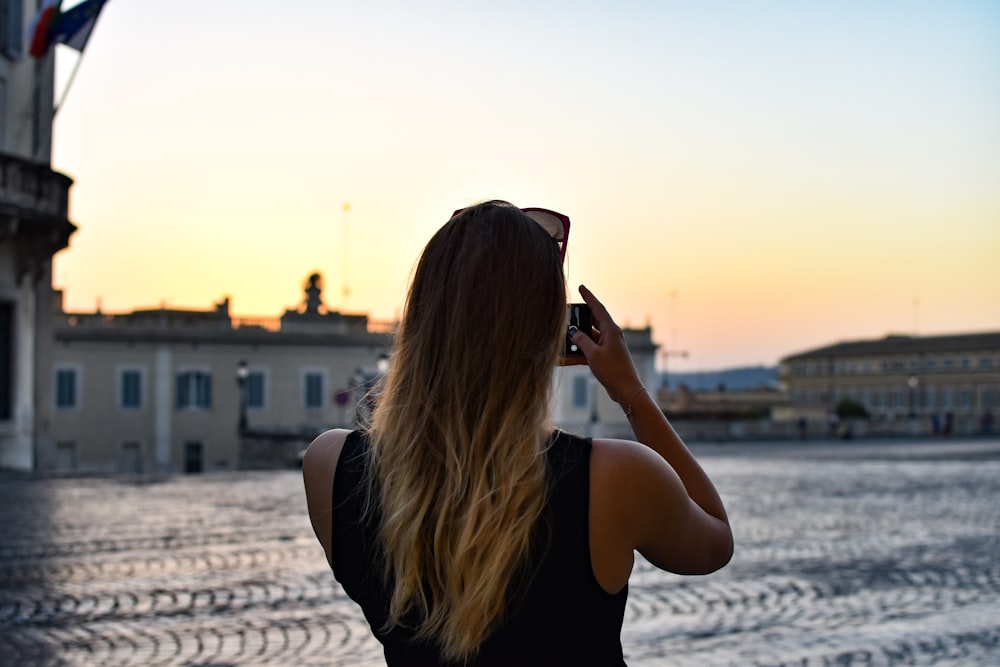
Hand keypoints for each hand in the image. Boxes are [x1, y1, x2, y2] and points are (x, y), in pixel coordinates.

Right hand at [567, 285, 643, 404]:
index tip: (581, 287)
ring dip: (574, 340)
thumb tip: (573, 331)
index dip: (588, 297)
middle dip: (578, 318)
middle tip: (566, 313)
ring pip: (587, 338)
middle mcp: (610, 335)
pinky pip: (587, 351)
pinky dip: (577, 354)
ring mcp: (607, 346)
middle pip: (591, 321)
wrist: (626, 390)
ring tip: (560, 340)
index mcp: (611, 330)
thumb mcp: (593, 354)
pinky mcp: (604, 357)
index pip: (597, 308)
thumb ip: (581, 340)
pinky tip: (563, 359)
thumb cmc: (613, 370)